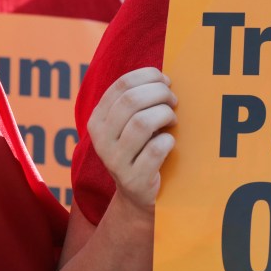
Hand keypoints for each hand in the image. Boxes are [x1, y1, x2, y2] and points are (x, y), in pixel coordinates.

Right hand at [87, 67, 176, 210]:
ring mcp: (114, 161)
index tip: (166, 81)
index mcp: (97, 119)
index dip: (150, 76)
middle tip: (173, 101)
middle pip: (132, 101)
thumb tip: (163, 77)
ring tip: (172, 120)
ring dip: (165, 115)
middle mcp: (100, 140)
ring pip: (143, 122)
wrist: (139, 193)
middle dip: (161, 94)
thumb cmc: (142, 146)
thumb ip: (140, 99)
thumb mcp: (132, 121)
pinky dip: (169, 140)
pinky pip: (156, 149)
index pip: (122, 84)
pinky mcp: (134, 179)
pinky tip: (169, 142)